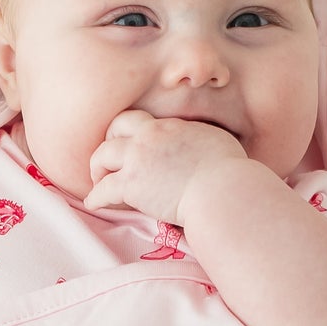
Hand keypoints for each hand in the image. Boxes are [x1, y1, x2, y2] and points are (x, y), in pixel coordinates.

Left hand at [81, 110, 249, 225]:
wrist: (224, 191)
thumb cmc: (233, 176)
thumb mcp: (220, 145)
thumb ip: (206, 144)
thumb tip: (212, 151)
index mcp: (173, 126)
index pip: (144, 121)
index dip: (134, 133)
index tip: (134, 146)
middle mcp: (152, 134)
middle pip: (117, 126)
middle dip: (110, 140)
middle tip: (109, 160)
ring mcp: (139, 157)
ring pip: (102, 154)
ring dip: (98, 167)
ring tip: (99, 181)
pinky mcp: (131, 183)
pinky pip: (103, 188)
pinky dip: (96, 197)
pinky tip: (94, 204)